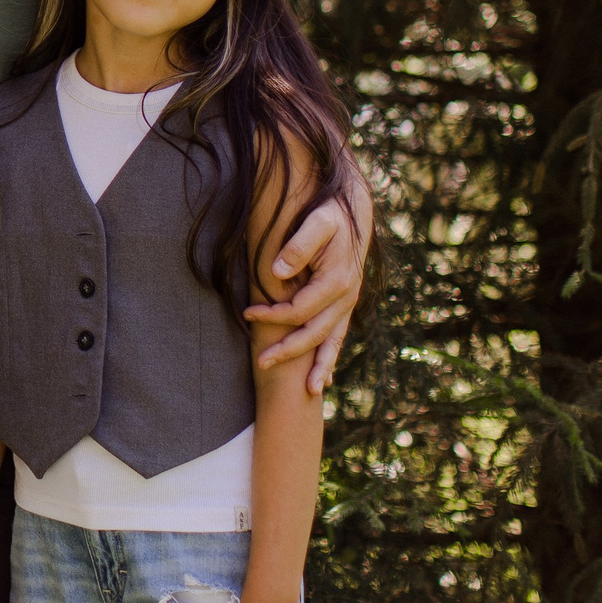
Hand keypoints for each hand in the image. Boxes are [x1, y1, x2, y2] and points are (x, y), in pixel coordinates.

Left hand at [244, 188, 368, 392]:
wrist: (355, 211)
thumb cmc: (331, 214)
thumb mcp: (317, 222)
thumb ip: (299, 246)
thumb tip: (278, 272)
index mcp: (338, 281)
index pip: (300, 309)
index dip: (272, 315)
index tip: (246, 313)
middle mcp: (347, 297)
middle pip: (315, 333)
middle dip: (289, 350)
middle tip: (261, 363)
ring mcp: (349, 303)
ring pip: (332, 341)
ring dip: (318, 366)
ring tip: (307, 391)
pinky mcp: (346, 304)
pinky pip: (338, 337)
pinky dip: (330, 357)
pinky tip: (323, 377)